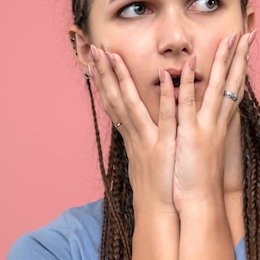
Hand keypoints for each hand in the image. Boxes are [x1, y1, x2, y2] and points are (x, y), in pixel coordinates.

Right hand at [87, 45, 176, 212]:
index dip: (102, 81)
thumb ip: (139, 137)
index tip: (93, 60)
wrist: (158, 210)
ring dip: (121, 78)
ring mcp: (147, 138)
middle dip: (103, 73)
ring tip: (112, 55)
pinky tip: (163, 76)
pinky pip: (166, 116)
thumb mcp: (144, 156)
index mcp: (130, 134)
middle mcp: (133, 133)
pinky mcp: (165, 144)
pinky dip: (166, 96)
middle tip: (93, 48)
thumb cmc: (155, 183)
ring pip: (131, 103)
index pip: (112, 102)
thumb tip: (134, 124)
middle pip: (114, 98)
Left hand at [172, 30, 255, 210]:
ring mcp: (205, 126)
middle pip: (232, 82)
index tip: (244, 45)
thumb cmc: (198, 176)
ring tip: (228, 38)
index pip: (232, 87)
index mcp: (219, 122)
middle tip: (247, 33)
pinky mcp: (190, 135)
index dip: (238, 65)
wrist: (200, 203)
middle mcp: (217, 121)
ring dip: (222, 62)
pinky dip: (188, 86)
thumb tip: (199, 112)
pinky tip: (190, 66)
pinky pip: (188, 105)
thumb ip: (200, 125)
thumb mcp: (201, 145)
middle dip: (239, 56)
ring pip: (216, 87)